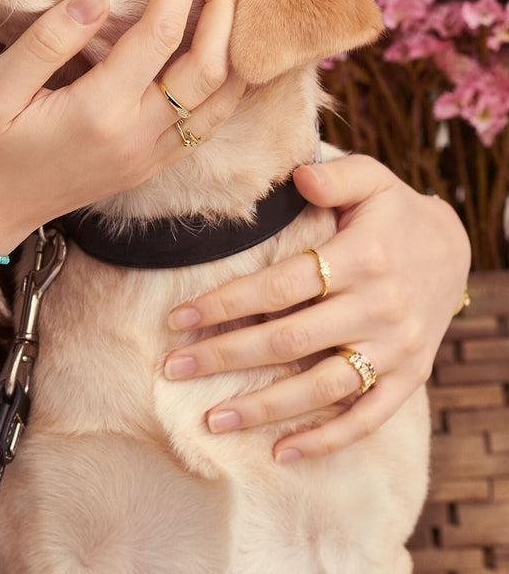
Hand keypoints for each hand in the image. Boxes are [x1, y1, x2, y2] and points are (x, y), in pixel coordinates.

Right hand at [0, 0, 242, 256]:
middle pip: (209, 66)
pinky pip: (208, 127)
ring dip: (234, 46)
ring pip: (221, 101)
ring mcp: (148, 158)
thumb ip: (48, 40)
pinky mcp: (148, 168)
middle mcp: (136, 138)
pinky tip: (223, 57)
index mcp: (99, 112)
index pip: (160, 33)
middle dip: (223, 4)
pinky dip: (228, 88)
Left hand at [163, 154, 470, 462]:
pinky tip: (280, 453)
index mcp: (362, 258)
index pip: (279, 286)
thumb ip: (334, 175)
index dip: (225, 304)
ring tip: (212, 420)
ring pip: (322, 388)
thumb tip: (297, 175)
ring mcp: (396, 348)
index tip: (177, 318)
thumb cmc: (395, 213)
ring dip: (264, 408)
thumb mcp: (372, 180)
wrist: (454, 251)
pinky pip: (367, 416)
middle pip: (288, 341)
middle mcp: (379, 307)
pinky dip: (326, 439)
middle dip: (224, 357)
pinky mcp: (409, 376)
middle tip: (173, 369)